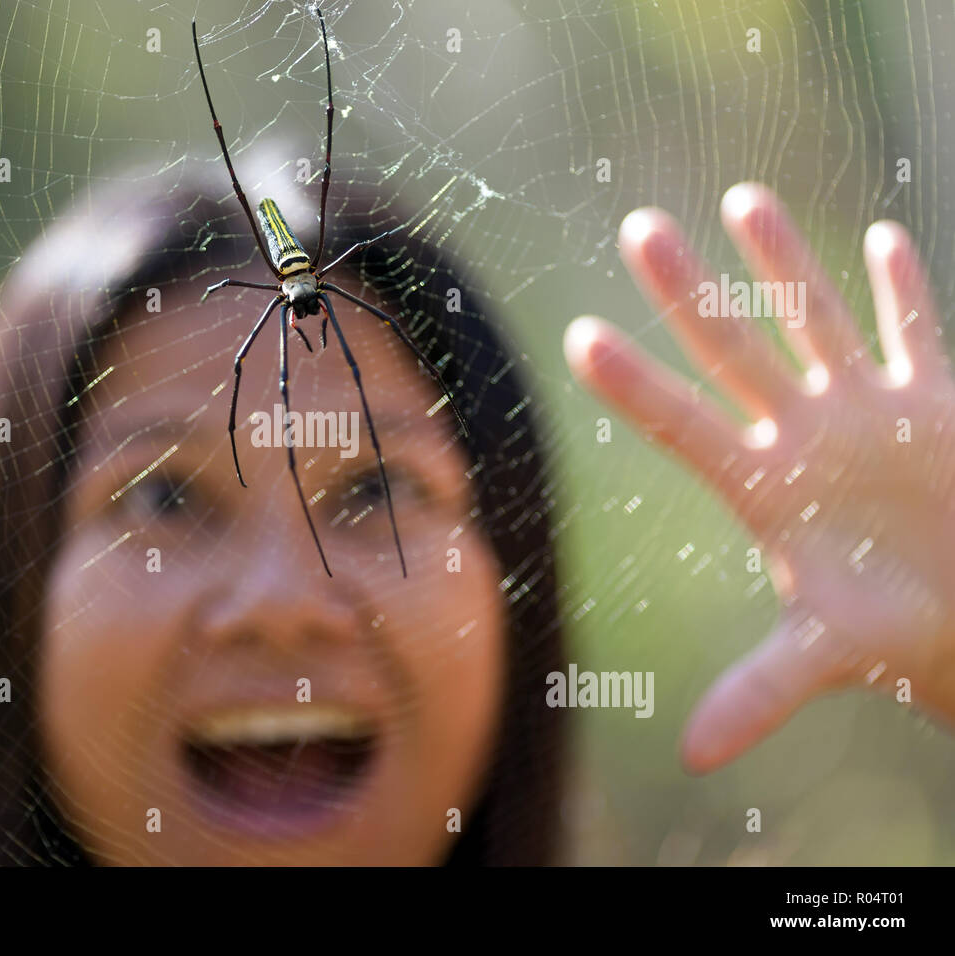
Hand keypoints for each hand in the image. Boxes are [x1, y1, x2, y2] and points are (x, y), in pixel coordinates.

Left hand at [564, 182, 954, 772]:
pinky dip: (901, 290)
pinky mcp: (933, 403)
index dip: (636, 383)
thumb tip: (694, 756)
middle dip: (691, 291)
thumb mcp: (825, 654)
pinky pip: (915, 331)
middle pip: (734, 347)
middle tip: (639, 228)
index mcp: (764, 487)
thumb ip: (759, 692)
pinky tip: (879, 238)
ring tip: (742, 199)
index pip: (683, 423)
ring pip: (813, 318)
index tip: (580, 338)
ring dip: (783, 261)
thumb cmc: (892, 633)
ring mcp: (866, 411)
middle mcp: (802, 434)